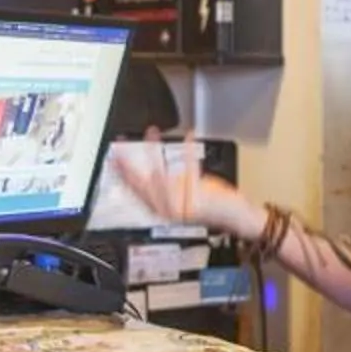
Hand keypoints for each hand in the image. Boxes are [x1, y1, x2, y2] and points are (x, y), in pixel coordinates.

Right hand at [109, 141, 258, 237]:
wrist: (237, 218)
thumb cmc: (213, 205)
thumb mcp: (185, 194)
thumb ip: (171, 184)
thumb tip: (156, 168)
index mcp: (161, 209)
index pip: (136, 192)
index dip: (122, 175)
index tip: (113, 160)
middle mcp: (167, 211)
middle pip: (141, 186)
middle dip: (129, 165)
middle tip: (120, 147)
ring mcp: (180, 208)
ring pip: (161, 176)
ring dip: (155, 150)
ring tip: (151, 133)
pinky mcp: (195, 201)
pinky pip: (189, 169)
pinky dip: (188, 150)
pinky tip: (189, 136)